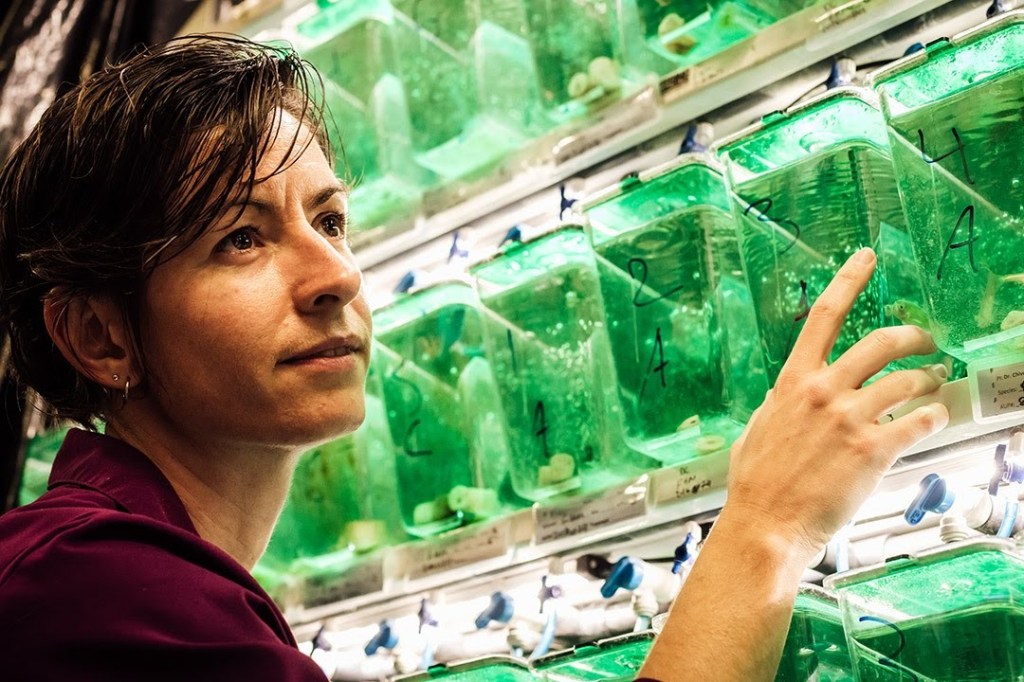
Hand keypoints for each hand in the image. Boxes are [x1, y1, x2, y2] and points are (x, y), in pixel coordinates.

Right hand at [723, 248, 948, 561]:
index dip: (849, 280)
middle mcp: (824, 392)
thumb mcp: (758, 428)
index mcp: (793, 382)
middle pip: (881, 342)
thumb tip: (792, 394)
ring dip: (929, 381)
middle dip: (914, 337)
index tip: (867, 257)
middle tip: (926, 342)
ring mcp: (850, 420)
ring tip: (933, 387)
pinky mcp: (873, 450)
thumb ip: (782, 404)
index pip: (824, 316)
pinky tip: (936, 418)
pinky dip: (935, 416)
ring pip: (908, 382)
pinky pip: (920, 420)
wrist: (765, 525)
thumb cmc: (756, 483)